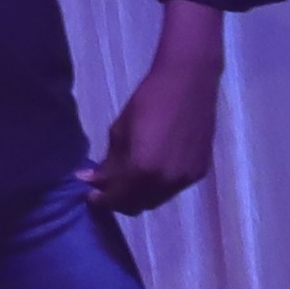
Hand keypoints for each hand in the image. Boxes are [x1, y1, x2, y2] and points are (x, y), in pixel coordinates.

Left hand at [90, 49, 222, 215]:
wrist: (189, 83)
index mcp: (142, 170)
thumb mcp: (119, 131)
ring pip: (155, 200)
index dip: (100, 200)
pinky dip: (157, 187)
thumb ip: (108, 162)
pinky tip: (148, 172)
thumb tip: (93, 179)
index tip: (90, 193)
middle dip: (117, 200)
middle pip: (136, 205)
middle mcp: (166, 182)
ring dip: (137, 196)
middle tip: (104, 188)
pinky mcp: (199, 172)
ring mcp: (185, 179)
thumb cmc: (148, 101)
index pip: (116, 199)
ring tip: (124, 181)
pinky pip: (172, 189)